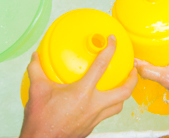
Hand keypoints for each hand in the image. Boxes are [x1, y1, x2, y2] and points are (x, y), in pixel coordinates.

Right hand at [21, 35, 138, 137]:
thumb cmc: (40, 120)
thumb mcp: (37, 90)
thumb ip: (37, 70)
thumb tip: (36, 57)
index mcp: (82, 93)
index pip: (101, 66)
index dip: (110, 50)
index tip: (113, 41)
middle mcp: (93, 106)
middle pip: (123, 92)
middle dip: (132, 80)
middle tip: (132, 70)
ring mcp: (94, 118)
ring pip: (118, 106)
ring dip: (123, 95)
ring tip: (122, 85)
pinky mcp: (91, 127)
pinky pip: (106, 114)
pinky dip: (109, 105)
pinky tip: (100, 100)